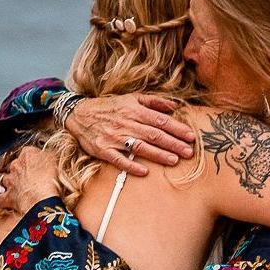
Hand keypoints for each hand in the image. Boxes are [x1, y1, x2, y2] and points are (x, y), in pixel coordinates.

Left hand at [0, 144, 55, 216]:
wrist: (42, 200)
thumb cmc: (50, 181)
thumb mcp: (55, 161)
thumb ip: (49, 155)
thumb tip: (48, 154)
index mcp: (28, 155)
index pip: (28, 152)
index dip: (34, 159)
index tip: (39, 164)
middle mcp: (16, 166)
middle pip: (15, 165)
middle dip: (22, 171)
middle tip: (32, 178)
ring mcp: (10, 181)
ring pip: (6, 180)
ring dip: (12, 184)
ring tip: (21, 189)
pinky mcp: (8, 197)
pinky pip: (2, 198)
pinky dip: (4, 200)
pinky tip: (9, 202)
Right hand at [63, 93, 196, 173]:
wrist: (79, 114)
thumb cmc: (109, 107)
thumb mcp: (131, 98)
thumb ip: (153, 101)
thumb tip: (174, 105)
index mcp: (134, 110)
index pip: (160, 120)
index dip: (177, 128)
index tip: (191, 136)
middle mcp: (126, 123)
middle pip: (153, 135)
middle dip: (173, 143)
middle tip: (189, 152)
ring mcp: (114, 137)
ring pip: (139, 147)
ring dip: (157, 154)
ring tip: (174, 160)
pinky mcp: (103, 150)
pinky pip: (119, 159)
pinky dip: (131, 166)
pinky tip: (144, 172)